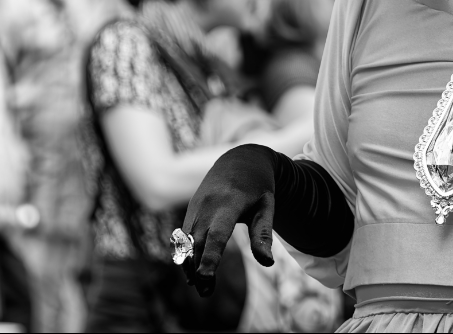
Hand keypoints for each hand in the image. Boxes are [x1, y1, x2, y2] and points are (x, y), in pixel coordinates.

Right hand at [181, 144, 277, 296]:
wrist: (240, 159)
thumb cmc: (258, 187)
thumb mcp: (268, 207)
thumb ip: (263, 234)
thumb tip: (267, 263)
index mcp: (229, 203)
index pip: (217, 234)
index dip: (210, 257)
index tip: (205, 278)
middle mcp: (208, 204)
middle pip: (199, 242)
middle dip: (199, 268)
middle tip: (206, 293)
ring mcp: (196, 206)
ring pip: (187, 240)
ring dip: (190, 264)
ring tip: (200, 286)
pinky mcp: (191, 208)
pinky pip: (184, 234)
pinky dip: (186, 253)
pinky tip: (192, 270)